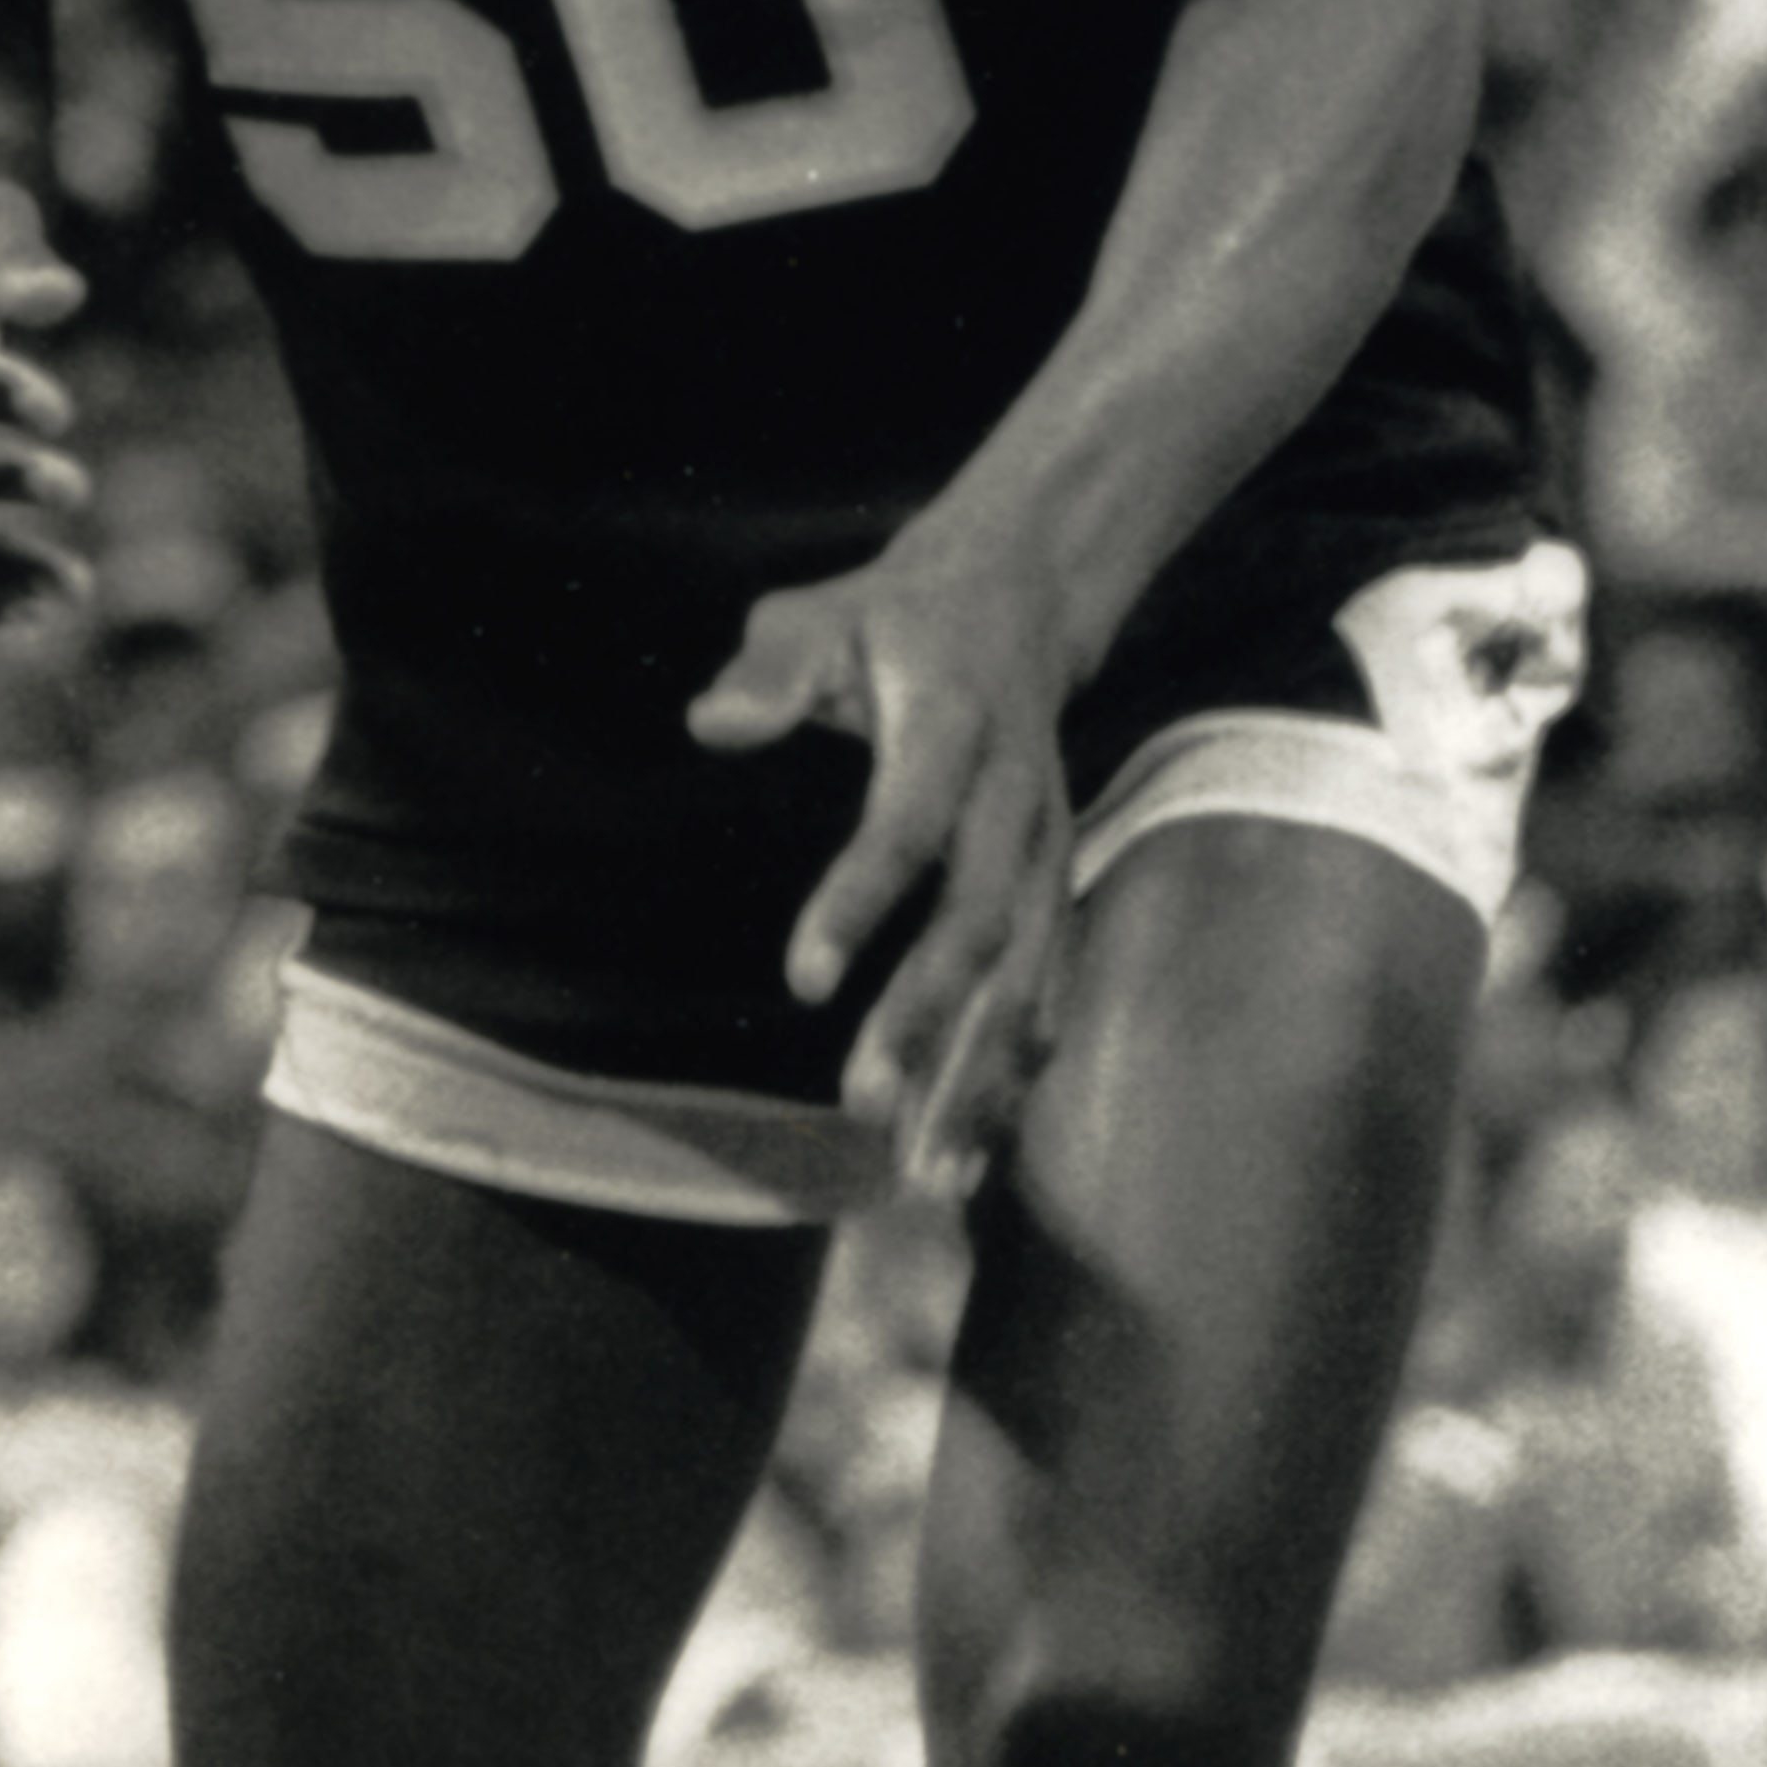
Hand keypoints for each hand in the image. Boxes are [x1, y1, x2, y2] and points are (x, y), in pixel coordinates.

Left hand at [687, 555, 1072, 1195]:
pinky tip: (981, 1142)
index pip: (906, 828)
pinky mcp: (1054, 879)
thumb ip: (772, 671)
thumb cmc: (889, 619)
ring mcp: (1046, 845)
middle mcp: (1014, 800)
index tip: (800, 980)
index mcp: (952, 730)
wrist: (1020, 600)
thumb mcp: (818, 615)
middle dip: (928, 1018)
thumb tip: (712, 725)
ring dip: (981, 1070)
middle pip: (980, 921)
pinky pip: (1043, 984)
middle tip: (863, 1101)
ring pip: (1024, 972)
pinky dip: (1016, 1064)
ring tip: (927, 1166)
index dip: (859, 903)